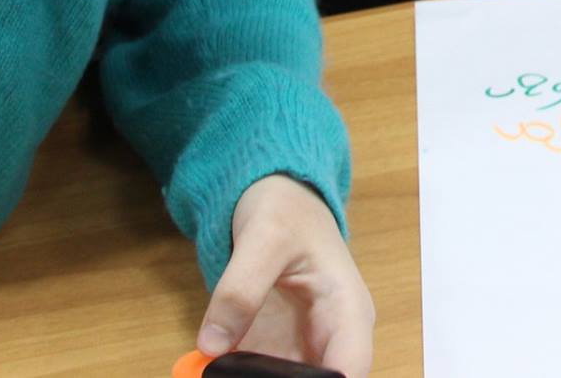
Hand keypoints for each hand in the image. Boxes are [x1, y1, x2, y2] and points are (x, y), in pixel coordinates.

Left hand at [197, 175, 373, 376]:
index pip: (351, 369)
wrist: (276, 201)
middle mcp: (330, 338)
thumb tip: (212, 345)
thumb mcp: (265, 237)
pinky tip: (210, 366)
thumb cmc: (286, 210)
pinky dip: (235, 372)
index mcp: (347, 311)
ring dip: (251, 377)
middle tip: (230, 371)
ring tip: (217, 368)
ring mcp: (301, 347)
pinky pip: (258, 374)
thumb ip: (240, 288)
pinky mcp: (274, 350)